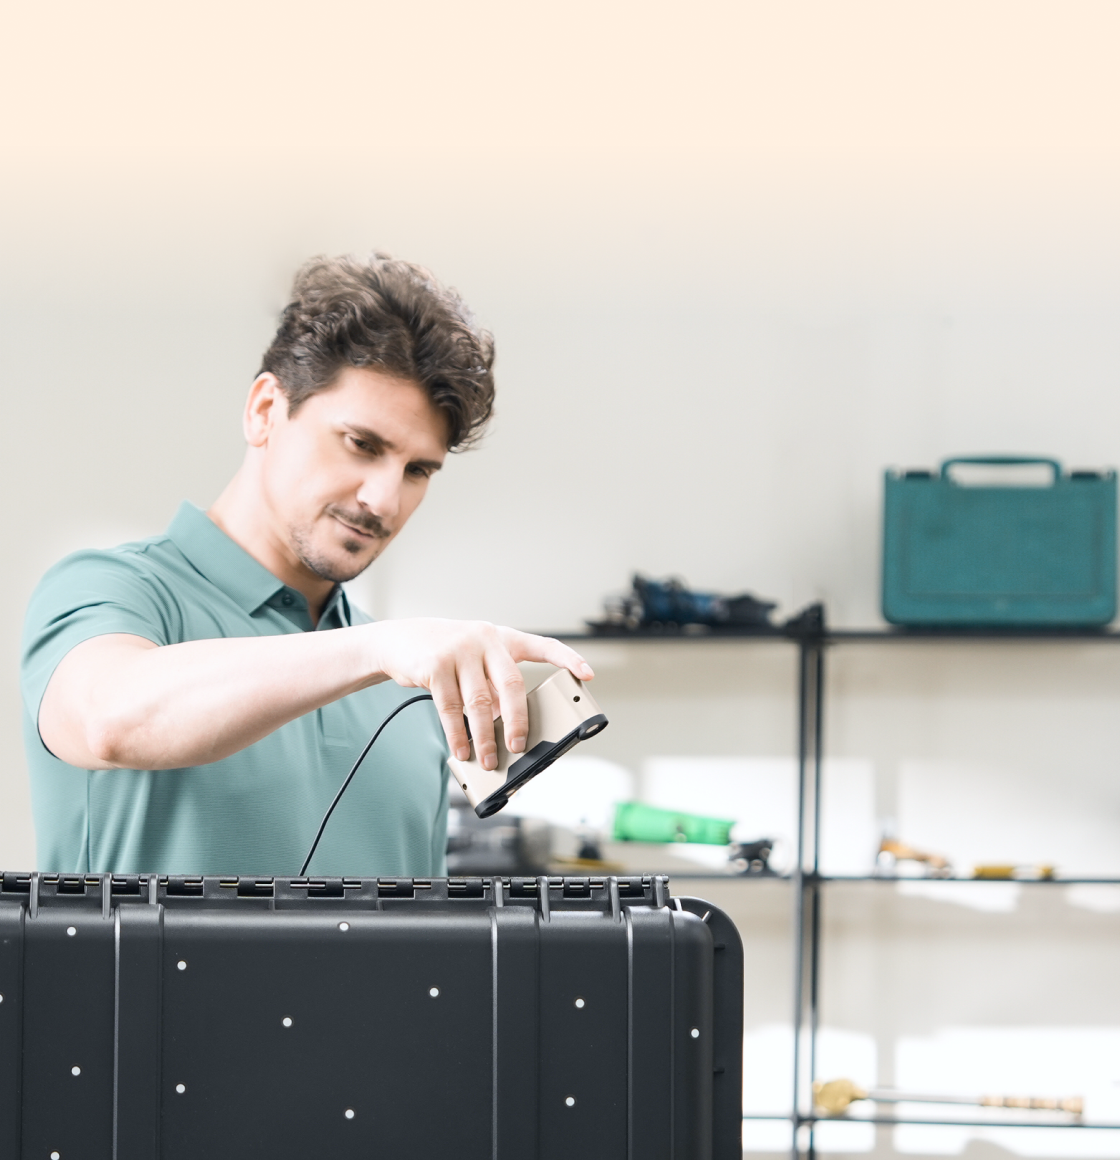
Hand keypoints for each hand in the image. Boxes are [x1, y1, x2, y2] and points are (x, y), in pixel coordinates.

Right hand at [364, 619, 593, 769]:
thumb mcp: (476, 661)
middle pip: (511, 685)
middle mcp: (485, 639)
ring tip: (488, 759)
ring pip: (479, 703)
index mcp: (503, 638)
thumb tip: (506, 729)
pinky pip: (450, 708)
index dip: (568, 659)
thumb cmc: (448, 655)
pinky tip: (461, 749)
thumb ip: (494, 685)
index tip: (587, 675)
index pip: (543, 645)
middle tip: (518, 747)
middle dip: (517, 721)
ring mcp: (459, 650)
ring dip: (484, 738)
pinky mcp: (434, 665)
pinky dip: (457, 734)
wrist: (400, 640)